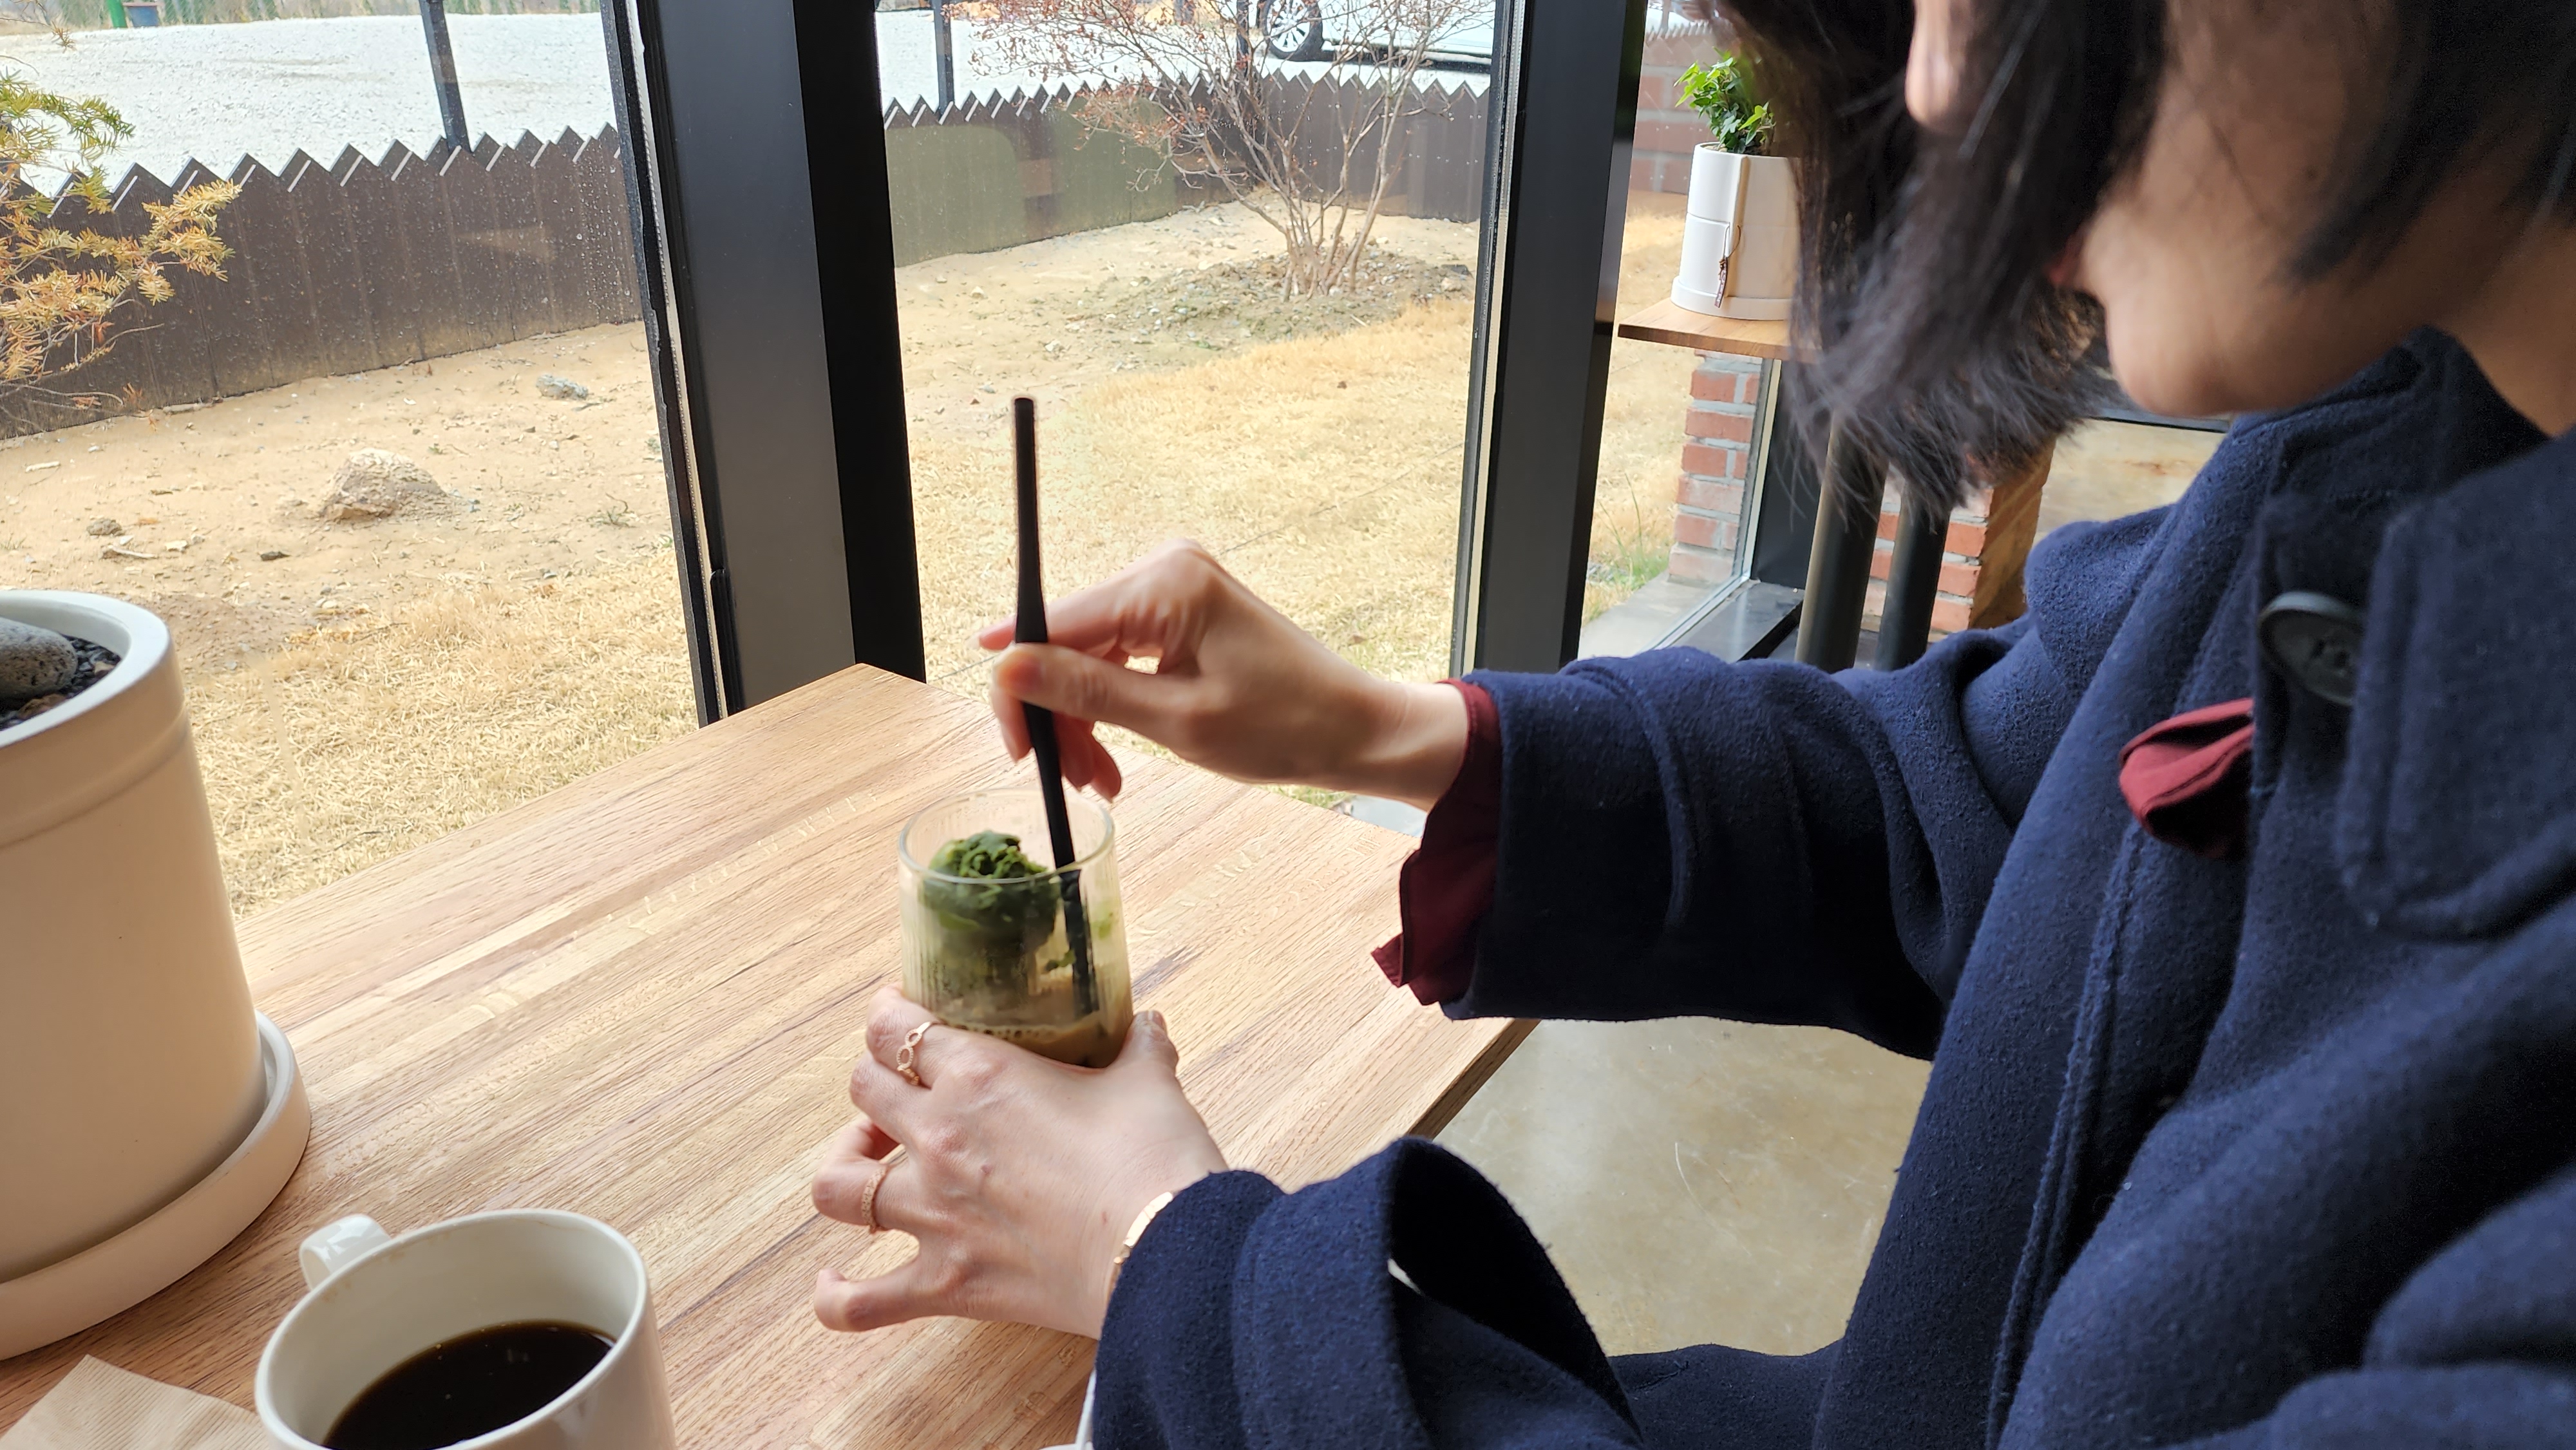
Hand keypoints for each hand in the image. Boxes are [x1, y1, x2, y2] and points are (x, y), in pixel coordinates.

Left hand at [810, 987, 1226, 1338]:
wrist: (1165, 1251)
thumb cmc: (1154, 1160)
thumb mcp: (1149, 1082)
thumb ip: (1140, 1046)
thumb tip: (1149, 1025)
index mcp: (979, 1076)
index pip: (895, 1028)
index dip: (888, 1014)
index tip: (899, 1011)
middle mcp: (938, 1138)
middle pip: (862, 1090)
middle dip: (875, 1081)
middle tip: (903, 1089)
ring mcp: (932, 1216)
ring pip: (836, 1185)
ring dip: (845, 1167)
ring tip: (868, 1164)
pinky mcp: (944, 1285)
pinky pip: (858, 1302)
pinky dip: (835, 1295)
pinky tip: (832, 1282)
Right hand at [980, 539, 1468, 809]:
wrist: (1354, 730)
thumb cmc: (1282, 726)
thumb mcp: (1175, 720)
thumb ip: (1085, 692)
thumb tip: (1005, 670)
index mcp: (1165, 583)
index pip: (1053, 625)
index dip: (1019, 687)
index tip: (1016, 747)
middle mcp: (1165, 569)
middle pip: (1067, 641)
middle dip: (1060, 714)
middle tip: (1069, 779)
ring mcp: (1175, 589)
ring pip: (1089, 657)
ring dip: (1085, 721)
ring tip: (1101, 781)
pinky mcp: (1183, 613)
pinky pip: (1120, 658)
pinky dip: (1112, 708)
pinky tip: (1115, 759)